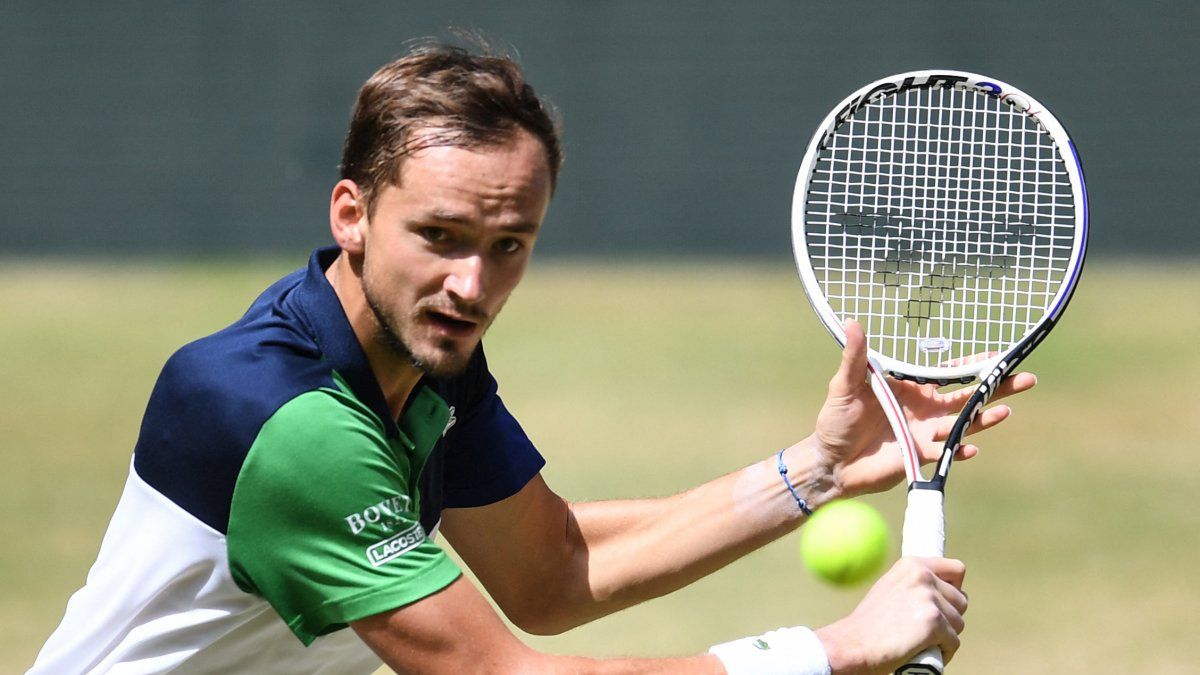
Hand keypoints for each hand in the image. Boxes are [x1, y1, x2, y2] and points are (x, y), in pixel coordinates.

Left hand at [803, 319, 1036, 497]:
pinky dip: (959, 450)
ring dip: (985, 418)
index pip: (950, 373)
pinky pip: (947, 453)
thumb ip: (855, 357)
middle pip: (969, 397)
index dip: (974, 365)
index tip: (998, 356)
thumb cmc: (836, 421)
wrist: (831, 461)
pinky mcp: (920, 457)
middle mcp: (926, 410)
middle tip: (1026, 379)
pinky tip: (971, 447)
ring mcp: (926, 434)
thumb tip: (852, 322)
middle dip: (998, 388)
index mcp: (913, 388)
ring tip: (1006, 410)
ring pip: (964, 424)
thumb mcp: (845, 385)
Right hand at [815, 557, 967, 673]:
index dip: (954, 589)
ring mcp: (928, 597)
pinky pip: (954, 642)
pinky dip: (943, 652)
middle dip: (949, 618)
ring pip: (958, 623)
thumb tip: (946, 593)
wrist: (853, 643)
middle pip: (961, 601)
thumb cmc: (870, 623)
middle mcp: (922, 575)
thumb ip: (916, 584)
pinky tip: (924, 652)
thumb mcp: (891, 588)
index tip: (944, 603)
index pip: (957, 569)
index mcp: (912, 564)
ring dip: (945, 636)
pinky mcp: (933, 621)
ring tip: (921, 641)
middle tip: (926, 628)